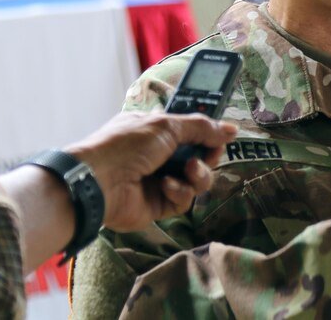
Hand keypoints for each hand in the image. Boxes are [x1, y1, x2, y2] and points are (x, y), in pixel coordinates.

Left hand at [64, 111, 236, 231]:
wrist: (99, 182)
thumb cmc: (127, 145)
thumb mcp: (167, 126)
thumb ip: (201, 128)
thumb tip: (231, 129)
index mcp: (156, 131)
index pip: (190, 131)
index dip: (207, 134)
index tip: (222, 136)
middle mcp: (158, 155)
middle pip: (199, 156)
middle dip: (207, 156)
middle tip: (208, 155)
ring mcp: (158, 180)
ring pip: (195, 180)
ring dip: (197, 174)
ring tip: (189, 170)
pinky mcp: (158, 205)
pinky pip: (183, 199)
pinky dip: (179, 191)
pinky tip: (165, 187)